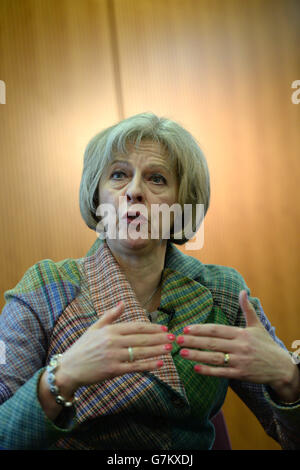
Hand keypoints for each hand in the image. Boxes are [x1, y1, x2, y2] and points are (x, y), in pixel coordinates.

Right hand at [56, 301, 174, 393]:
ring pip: (140, 352)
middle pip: (141, 338)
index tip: (163, 328)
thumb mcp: (94, 328)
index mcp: (110, 330)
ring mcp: (113, 356)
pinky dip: (148, 366)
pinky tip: (159, 364)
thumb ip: (110, 316)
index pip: (136, 327)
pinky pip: (135, 367)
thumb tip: (122, 303)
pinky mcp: (113, 370)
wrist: (69, 369)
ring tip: (169, 348)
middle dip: (159, 337)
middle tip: (172, 337)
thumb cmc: (82, 348)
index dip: (152, 327)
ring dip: (157, 350)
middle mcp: (113, 341)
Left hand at [176, 290, 295, 389]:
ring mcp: (240, 361)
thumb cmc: (266, 345)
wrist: (281, 367)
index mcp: (241, 333)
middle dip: (193, 341)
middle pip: (212, 343)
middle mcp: (239, 346)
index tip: (186, 328)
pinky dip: (208, 371)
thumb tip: (243, 291)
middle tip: (177, 340)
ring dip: (197, 356)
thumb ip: (247, 309)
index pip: (216, 330)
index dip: (200, 329)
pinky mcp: (240, 374)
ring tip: (182, 353)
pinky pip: (221, 372)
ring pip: (214, 357)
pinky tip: (195, 368)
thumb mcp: (257, 326)